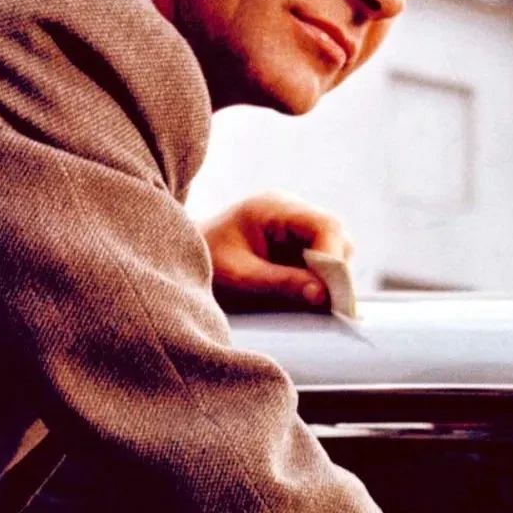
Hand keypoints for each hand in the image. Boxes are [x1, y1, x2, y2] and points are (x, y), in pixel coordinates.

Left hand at [199, 191, 354, 312]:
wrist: (176, 261)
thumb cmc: (203, 263)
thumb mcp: (238, 278)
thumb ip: (280, 284)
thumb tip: (324, 295)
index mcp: (274, 207)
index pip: (325, 225)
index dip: (333, 260)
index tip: (329, 296)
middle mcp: (290, 211)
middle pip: (336, 237)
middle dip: (333, 272)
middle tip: (320, 305)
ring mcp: (294, 227)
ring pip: (335, 251)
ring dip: (326, 278)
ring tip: (304, 301)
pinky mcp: (294, 245)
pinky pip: (321, 263)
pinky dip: (317, 282)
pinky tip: (299, 296)